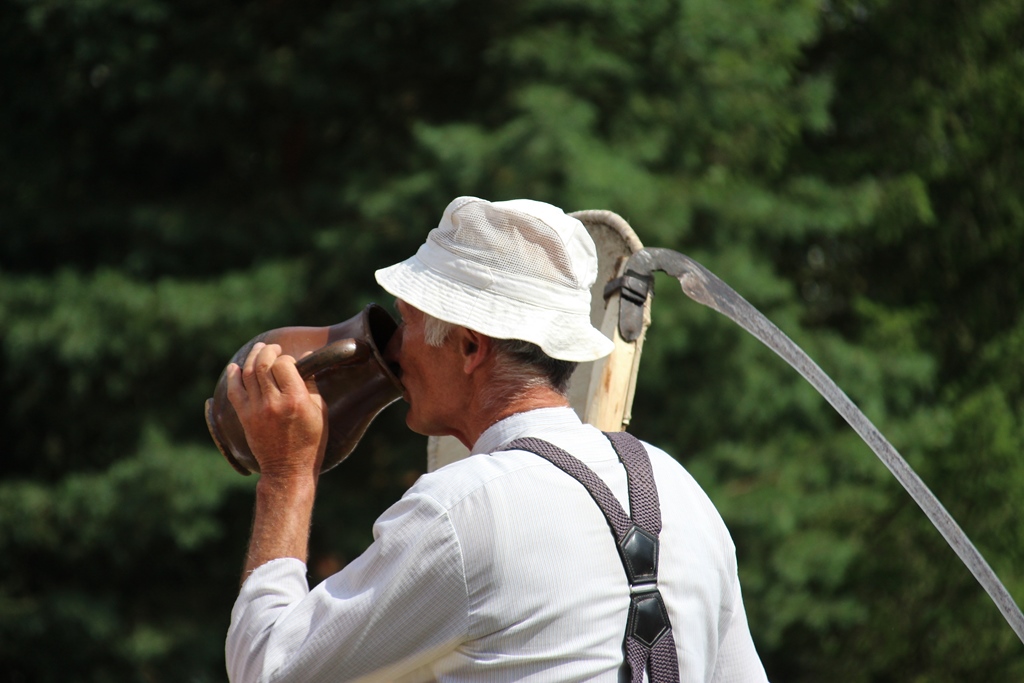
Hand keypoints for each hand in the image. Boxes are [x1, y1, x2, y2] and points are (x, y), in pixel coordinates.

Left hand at [225, 342, 326, 479]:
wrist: (288, 468)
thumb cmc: (311, 440)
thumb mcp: (320, 411)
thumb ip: (311, 385)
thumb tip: (303, 360)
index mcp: (296, 400)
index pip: (284, 364)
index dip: (287, 358)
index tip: (292, 361)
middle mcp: (274, 402)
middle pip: (263, 364)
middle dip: (268, 351)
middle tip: (273, 348)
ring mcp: (257, 409)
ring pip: (247, 373)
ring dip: (252, 357)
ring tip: (259, 350)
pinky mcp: (245, 417)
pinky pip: (234, 390)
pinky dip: (233, 376)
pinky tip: (235, 367)